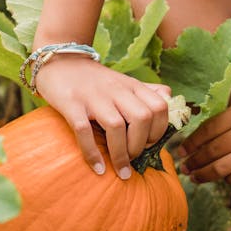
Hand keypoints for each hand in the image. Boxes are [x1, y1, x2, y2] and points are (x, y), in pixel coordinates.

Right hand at [33, 55, 171, 178]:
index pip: (160, 106)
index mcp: (131, 86)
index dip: (160, 130)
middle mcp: (116, 90)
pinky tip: (98, 168)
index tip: (149, 144)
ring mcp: (93, 97)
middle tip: (134, 157)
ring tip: (121, 169)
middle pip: (142, 117)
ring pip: (116, 126)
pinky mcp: (71, 104)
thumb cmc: (95, 79)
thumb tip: (169, 98)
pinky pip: (84, 131)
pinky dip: (92, 154)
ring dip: (121, 154)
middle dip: (141, 144)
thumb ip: (146, 91)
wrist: (61, 61)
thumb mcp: (123, 81)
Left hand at [179, 91, 230, 184]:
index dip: (191, 142)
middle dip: (193, 161)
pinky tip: (225, 179)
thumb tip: (216, 132)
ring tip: (195, 177)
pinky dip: (229, 179)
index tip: (182, 149)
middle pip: (210, 150)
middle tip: (183, 167)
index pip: (207, 129)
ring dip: (204, 174)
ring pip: (221, 167)